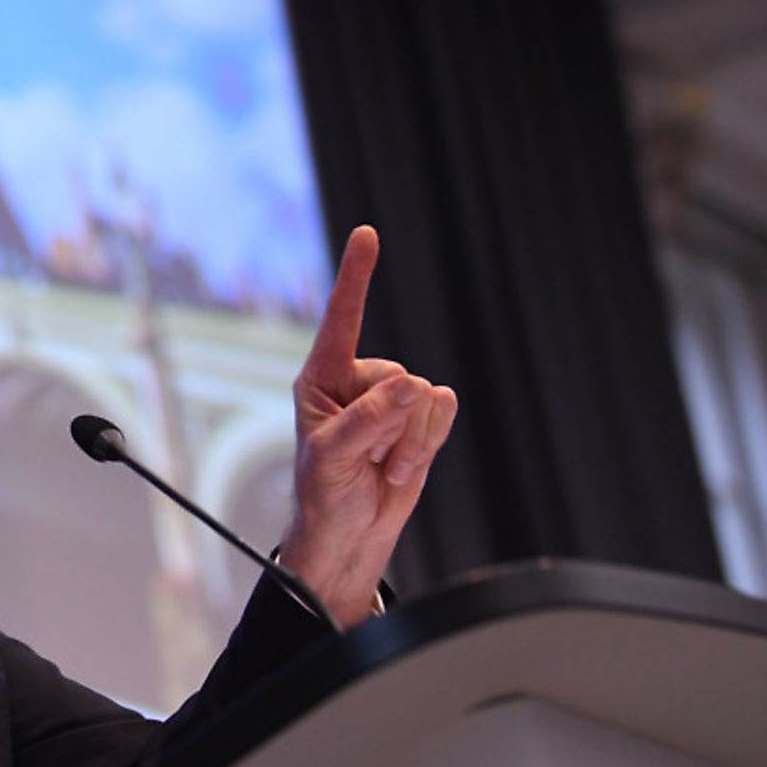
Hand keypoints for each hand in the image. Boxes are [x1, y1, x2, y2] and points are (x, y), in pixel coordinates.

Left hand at [278, 225, 457, 626]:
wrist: (350, 532)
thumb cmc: (323, 494)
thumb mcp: (331, 457)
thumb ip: (367, 419)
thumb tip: (411, 384)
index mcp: (322, 376)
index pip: (342, 319)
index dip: (356, 277)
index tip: (366, 234)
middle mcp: (359, 380)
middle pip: (399, 378)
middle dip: (390, 426)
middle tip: (364, 460)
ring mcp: (392, 399)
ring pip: (427, 398)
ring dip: (410, 442)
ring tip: (380, 468)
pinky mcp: (420, 420)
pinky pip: (445, 412)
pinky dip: (428, 445)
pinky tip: (400, 469)